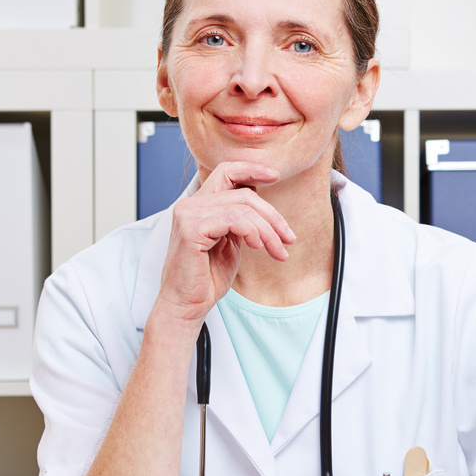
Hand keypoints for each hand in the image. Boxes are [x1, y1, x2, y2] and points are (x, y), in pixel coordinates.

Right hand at [155, 161, 295, 324]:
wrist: (186, 306)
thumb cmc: (206, 279)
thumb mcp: (229, 244)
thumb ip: (240, 222)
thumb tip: (262, 207)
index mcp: (198, 206)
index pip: (226, 172)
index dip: (252, 169)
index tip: (275, 176)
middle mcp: (190, 205)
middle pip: (242, 192)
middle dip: (272, 215)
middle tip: (288, 238)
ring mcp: (188, 215)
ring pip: (242, 206)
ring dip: (268, 229)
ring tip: (278, 250)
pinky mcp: (191, 229)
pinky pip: (233, 219)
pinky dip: (252, 231)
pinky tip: (257, 247)